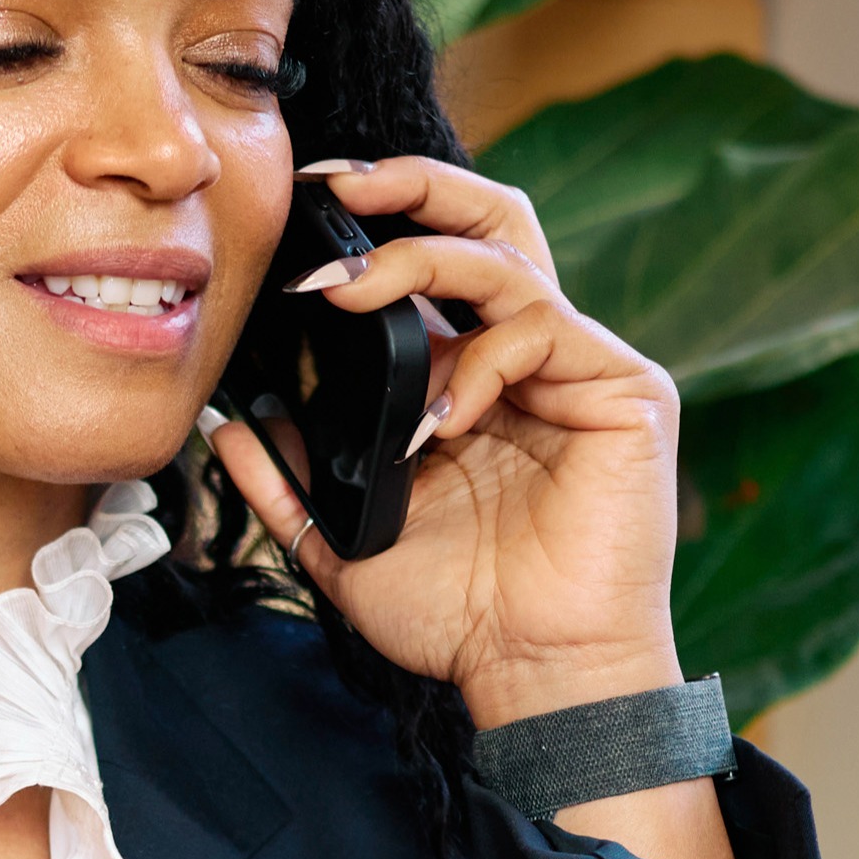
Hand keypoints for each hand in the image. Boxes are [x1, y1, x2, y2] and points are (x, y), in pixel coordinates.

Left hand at [200, 156, 686, 731]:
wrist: (533, 674)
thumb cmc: (459, 613)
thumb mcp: (345, 542)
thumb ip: (289, 484)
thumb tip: (232, 423)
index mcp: (473, 376)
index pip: (438, 258)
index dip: (382, 219)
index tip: (308, 205)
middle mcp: (531, 356)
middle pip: (489, 220)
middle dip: (414, 184)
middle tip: (340, 191)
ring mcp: (581, 367)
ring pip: (507, 258)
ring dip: (419, 266)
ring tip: (352, 301)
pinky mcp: (626, 391)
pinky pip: (545, 330)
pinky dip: (479, 363)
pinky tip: (440, 422)